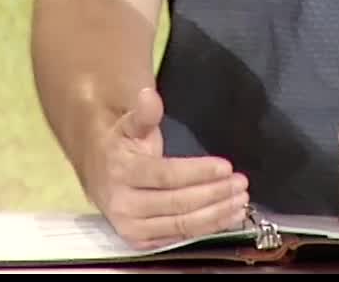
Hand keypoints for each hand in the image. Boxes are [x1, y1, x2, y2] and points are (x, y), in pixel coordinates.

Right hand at [79, 87, 250, 249]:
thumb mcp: (129, 125)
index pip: (166, 175)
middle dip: (214, 194)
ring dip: (216, 214)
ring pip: (182, 225)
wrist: (97, 175)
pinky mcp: (141, 244)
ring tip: (241, 200)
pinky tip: (229, 216)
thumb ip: (144, 114)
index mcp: (121, 172)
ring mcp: (132, 228)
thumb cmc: (121, 146)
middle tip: (241, 183)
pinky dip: (208, 228)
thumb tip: (149, 95)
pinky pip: (180, 237)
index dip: (198, 172)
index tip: (227, 166)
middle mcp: (123, 205)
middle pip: (178, 203)